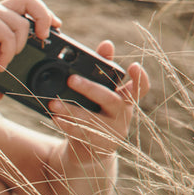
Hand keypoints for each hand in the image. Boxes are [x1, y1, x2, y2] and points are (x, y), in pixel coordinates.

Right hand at [0, 0, 61, 97]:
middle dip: (44, 17)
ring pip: (21, 23)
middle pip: (30, 0)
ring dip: (18, 47)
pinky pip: (6, 33)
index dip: (41, 16)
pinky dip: (7, 51)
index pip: (25, 7)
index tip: (47, 34)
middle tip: (43, 39)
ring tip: (6, 62)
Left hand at [48, 41, 149, 158]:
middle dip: (90, 88)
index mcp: (125, 99)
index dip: (140, 78)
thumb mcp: (97, 94)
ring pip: (93, 119)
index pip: (140, 88)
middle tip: (71, 79)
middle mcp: (122, 115)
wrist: (88, 150)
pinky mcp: (98, 145)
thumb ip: (102, 70)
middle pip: (110, 99)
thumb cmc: (93, 114)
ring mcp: (112, 132)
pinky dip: (67, 126)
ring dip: (72, 110)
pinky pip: (82, 134)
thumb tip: (107, 44)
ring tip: (54, 103)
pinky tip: (55, 119)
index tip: (133, 65)